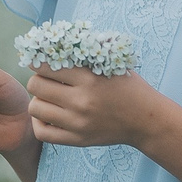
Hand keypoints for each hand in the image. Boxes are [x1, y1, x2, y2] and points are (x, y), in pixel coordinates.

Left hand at [25, 66, 169, 148]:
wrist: (146, 121)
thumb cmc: (128, 87)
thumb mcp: (112, 64)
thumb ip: (86, 54)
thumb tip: (56, 42)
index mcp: (89, 78)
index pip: (46, 65)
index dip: (40, 61)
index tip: (42, 62)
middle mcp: (81, 101)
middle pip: (36, 86)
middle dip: (38, 79)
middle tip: (46, 80)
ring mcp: (78, 123)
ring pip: (35, 109)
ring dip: (39, 101)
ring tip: (49, 98)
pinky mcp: (77, 140)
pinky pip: (42, 132)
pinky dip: (40, 123)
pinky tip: (49, 116)